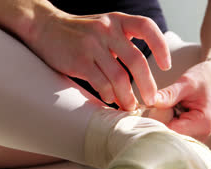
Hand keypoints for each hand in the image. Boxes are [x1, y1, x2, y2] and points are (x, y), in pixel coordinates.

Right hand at [28, 10, 170, 109]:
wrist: (44, 27)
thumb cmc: (80, 34)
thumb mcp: (104, 28)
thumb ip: (123, 44)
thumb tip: (144, 75)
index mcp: (118, 21)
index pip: (147, 27)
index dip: (160, 46)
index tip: (166, 66)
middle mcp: (107, 30)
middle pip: (136, 60)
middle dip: (147, 85)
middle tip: (151, 100)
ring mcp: (92, 45)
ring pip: (119, 77)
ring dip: (127, 97)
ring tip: (130, 107)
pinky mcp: (79, 60)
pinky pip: (101, 84)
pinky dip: (108, 96)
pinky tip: (110, 101)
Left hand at [154, 58, 210, 141]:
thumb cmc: (205, 79)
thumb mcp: (187, 82)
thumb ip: (170, 94)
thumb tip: (151, 102)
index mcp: (202, 125)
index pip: (170, 130)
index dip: (159, 117)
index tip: (161, 103)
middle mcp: (200, 137)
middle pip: (167, 135)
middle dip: (161, 118)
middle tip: (171, 102)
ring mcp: (194, 139)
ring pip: (166, 134)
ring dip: (164, 119)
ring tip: (176, 106)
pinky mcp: (188, 137)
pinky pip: (169, 132)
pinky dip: (167, 121)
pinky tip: (175, 112)